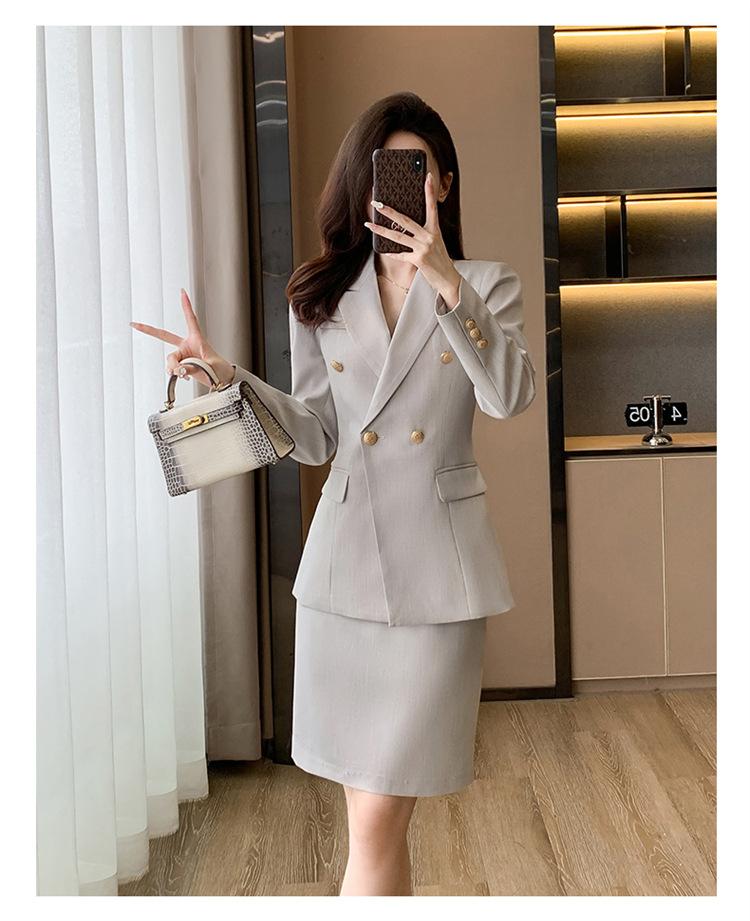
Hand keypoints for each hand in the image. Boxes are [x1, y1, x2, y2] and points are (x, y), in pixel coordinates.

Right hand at [130, 289, 233, 387]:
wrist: (223, 379)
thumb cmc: (220, 369)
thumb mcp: (209, 367)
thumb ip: (193, 368)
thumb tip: (179, 370)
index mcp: (197, 339)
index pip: (190, 319)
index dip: (186, 305)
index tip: (182, 292)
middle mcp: (187, 345)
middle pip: (164, 336)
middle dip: (149, 330)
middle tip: (134, 324)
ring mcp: (183, 354)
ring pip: (170, 359)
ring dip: (173, 367)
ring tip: (185, 374)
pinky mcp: (182, 364)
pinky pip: (172, 368)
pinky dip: (175, 373)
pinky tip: (184, 376)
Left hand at [365, 171, 462, 306]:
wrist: (448, 278)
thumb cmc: (439, 259)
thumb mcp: (435, 242)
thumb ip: (422, 233)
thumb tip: (404, 226)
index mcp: (435, 229)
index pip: (432, 207)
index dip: (430, 191)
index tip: (428, 176)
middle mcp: (429, 236)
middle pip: (405, 220)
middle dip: (389, 211)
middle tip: (377, 203)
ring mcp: (424, 248)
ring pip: (398, 237)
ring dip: (381, 230)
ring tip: (369, 224)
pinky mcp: (418, 260)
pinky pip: (400, 255)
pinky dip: (391, 253)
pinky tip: (382, 250)